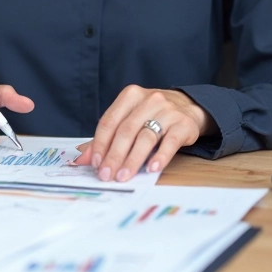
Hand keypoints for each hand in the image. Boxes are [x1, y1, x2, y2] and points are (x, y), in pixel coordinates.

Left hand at [73, 85, 215, 180]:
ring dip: (133, 160)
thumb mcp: (130, 119)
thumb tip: (83, 159)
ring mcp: (168, 111)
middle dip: (114, 156)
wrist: (189, 107)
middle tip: (107, 175)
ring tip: (124, 176)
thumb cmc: (153, 115)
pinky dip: (160, 156)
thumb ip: (107, 138)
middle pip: (126, 131)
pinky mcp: (184, 124)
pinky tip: (151, 168)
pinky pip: (170, 142)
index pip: (110, 121)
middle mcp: (149, 100)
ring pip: (146, 137)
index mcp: (130, 96)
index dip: (100, 144)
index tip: (95, 163)